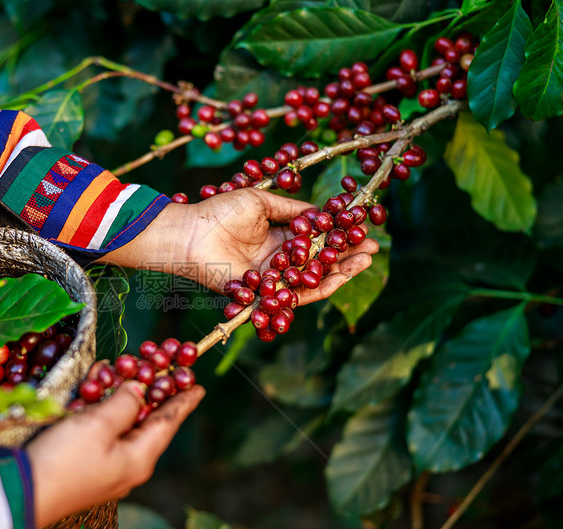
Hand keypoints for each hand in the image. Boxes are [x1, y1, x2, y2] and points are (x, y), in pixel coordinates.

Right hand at [26, 382, 204, 527]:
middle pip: (147, 421)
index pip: (169, 422)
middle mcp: (128, 464)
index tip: (198, 386)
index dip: (183, 401)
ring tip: (123, 371)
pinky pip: (102, 431)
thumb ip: (124, 403)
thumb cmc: (65, 460)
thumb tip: (139, 390)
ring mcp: (106, 466)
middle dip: (151, 392)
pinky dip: (99, 409)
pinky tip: (92, 389)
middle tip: (161, 368)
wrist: (20, 494)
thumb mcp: (98, 425)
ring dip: (120, 397)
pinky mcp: (85, 465)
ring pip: (122, 424)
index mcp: (140, 458)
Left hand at [99, 188, 378, 302]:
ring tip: (363, 262)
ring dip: (339, 273)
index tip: (362, 229)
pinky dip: (316, 286)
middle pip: (319, 263)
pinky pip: (293, 293)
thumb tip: (321, 213)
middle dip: (347, 257)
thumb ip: (292, 209)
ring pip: (312, 280)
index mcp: (277, 237)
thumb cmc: (218, 212)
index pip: (315, 241)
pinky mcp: (262, 292)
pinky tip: (338, 275)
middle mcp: (277, 260)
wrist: (190, 233)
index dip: (339, 237)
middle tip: (372, 250)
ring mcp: (271, 278)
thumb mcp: (260, 202)